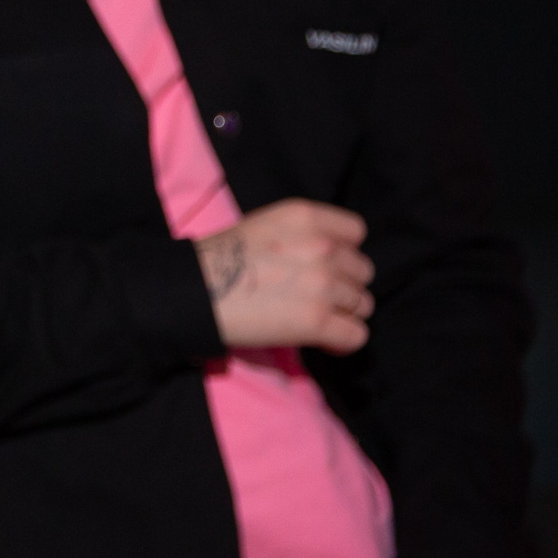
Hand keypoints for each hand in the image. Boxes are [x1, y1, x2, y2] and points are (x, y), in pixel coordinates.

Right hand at [195, 198, 373, 354]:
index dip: (344, 250)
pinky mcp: (318, 321)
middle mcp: (322, 247)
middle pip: (363, 271)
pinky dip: (343, 341)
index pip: (357, 232)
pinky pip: (357, 335)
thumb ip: (303, 234)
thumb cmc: (220, 257)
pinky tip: (323, 339)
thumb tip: (329, 258)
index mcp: (305, 216)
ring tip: (315, 316)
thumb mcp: (265, 224)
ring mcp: (323, 285)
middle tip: (316, 294)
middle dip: (345, 284)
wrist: (194, 289)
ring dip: (343, 313)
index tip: (325, 262)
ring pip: (363, 305)